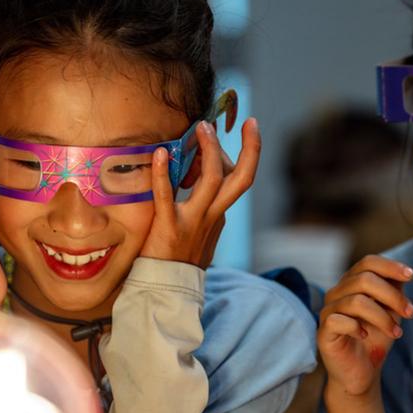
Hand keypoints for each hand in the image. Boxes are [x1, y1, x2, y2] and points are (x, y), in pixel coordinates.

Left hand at [139, 118, 259, 267]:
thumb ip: (201, 205)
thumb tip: (195, 173)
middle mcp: (213, 216)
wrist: (166, 290)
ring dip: (210, 150)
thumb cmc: (177, 258)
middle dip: (251, 149)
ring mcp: (194, 221)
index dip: (237, 155)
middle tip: (249, 121)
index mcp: (219, 215)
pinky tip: (161, 154)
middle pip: (243, 179)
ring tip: (203, 127)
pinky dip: (163, 174)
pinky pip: (167, 197)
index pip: (236, 180)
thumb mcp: (198, 230)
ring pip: (213, 181)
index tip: (235, 132)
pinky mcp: (169, 228)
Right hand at [318, 255, 412, 395]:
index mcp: (352, 284)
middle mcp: (337, 293)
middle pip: (364, 279)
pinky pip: (339, 320)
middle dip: (392, 296)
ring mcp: (327, 311)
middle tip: (410, 313)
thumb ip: (394, 291)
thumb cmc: (375, 338)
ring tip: (396, 333)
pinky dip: (358, 328)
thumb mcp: (391, 312)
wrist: (363, 372)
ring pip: (356, 301)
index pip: (367, 263)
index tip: (411, 276)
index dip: (389, 266)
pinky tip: (366, 336)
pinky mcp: (323, 331)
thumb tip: (405, 273)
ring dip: (383, 317)